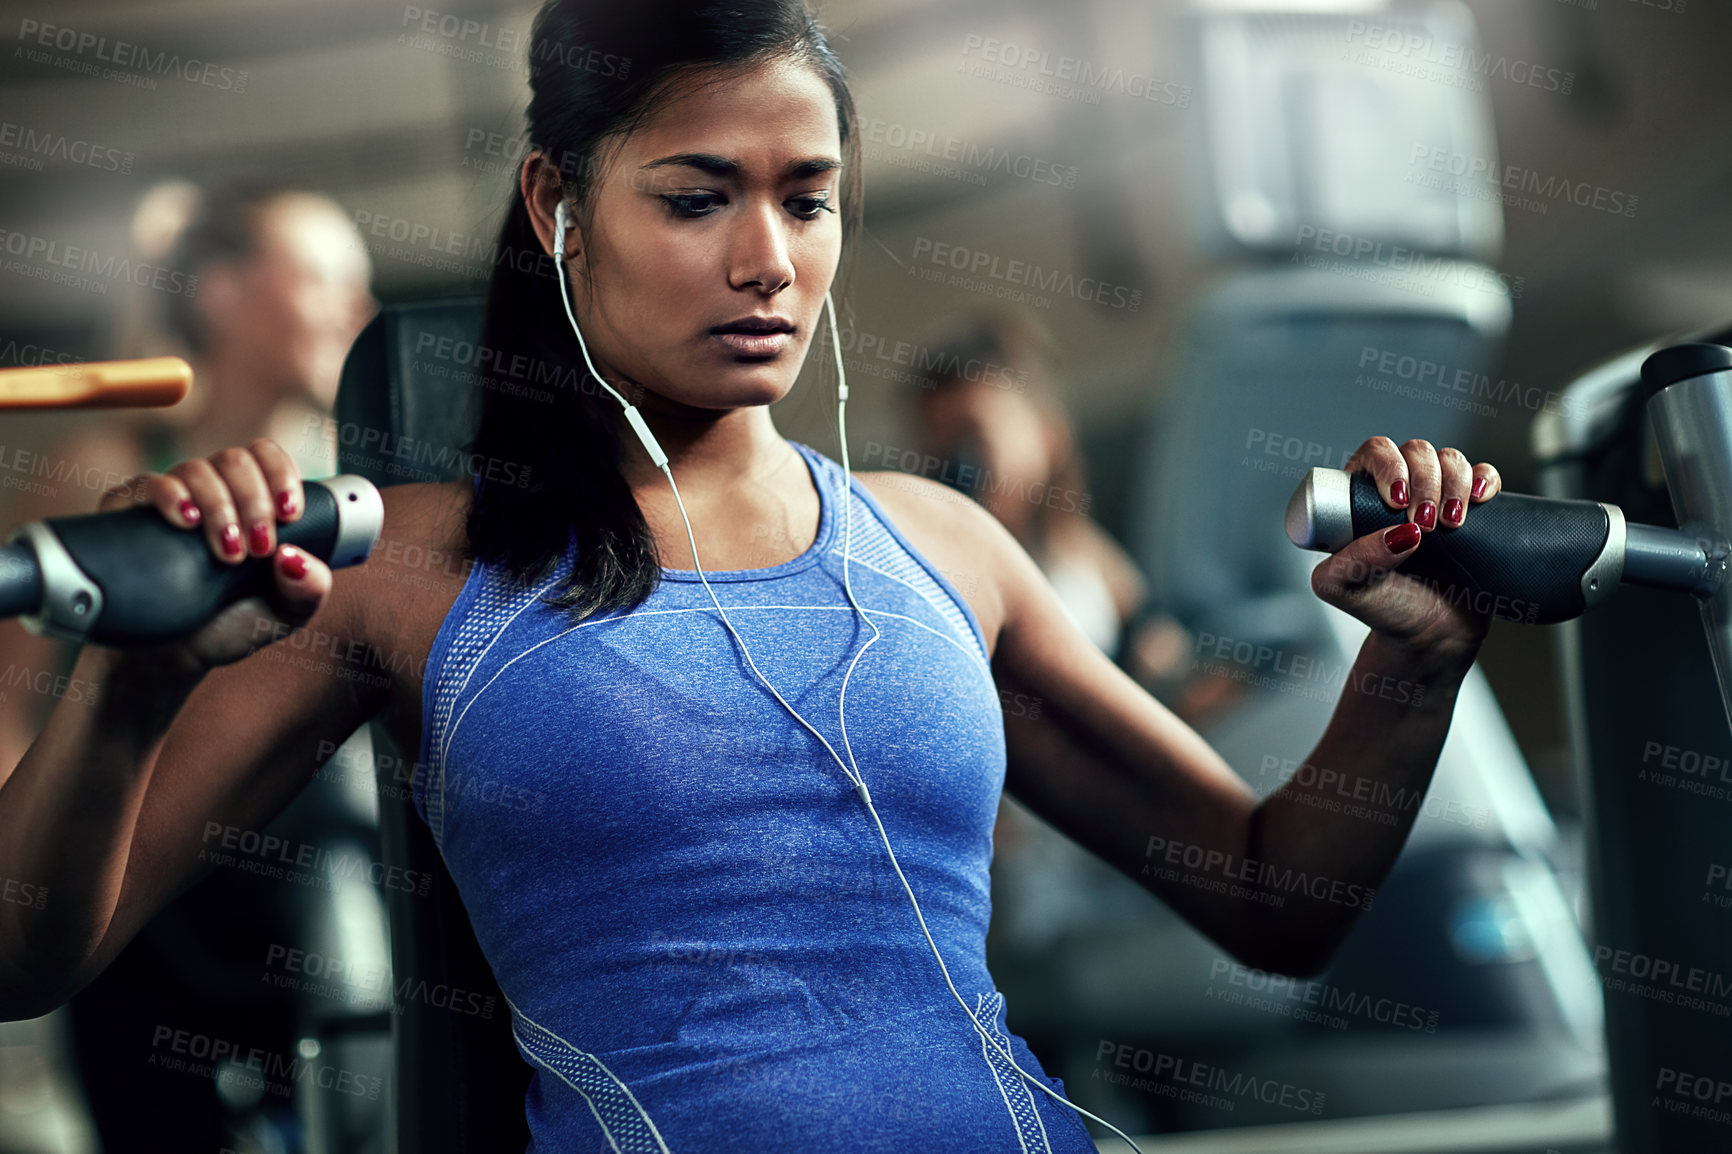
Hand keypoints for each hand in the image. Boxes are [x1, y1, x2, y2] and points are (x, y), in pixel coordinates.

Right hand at [96, 438, 331, 672]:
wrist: (172, 659)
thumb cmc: (230, 626)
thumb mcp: (284, 613)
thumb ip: (309, 590)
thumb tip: (295, 557)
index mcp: (251, 502)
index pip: (265, 457)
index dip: (281, 475)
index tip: (290, 513)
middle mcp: (212, 492)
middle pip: (235, 460)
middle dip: (254, 502)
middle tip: (258, 549)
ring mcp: (170, 499)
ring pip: (196, 470)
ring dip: (219, 507)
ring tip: (227, 553)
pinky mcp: (128, 513)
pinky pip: (144, 484)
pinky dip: (169, 495)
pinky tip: (185, 519)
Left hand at [1307, 436, 1502, 658]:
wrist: (1432, 636)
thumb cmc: (1384, 610)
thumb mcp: (1348, 588)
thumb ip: (1353, 561)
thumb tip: (1397, 534)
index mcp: (1359, 499)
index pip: (1372, 455)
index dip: (1388, 466)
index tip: (1398, 500)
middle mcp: (1398, 492)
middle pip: (1415, 452)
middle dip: (1425, 481)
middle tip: (1424, 524)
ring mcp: (1436, 497)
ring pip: (1449, 459)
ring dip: (1454, 484)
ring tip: (1449, 526)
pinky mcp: (1471, 508)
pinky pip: (1483, 474)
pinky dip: (1485, 478)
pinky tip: (1480, 498)